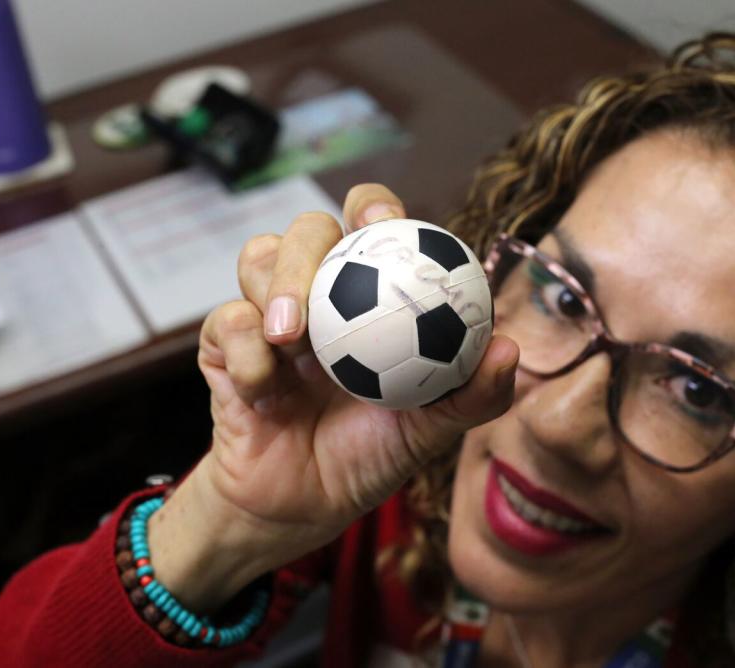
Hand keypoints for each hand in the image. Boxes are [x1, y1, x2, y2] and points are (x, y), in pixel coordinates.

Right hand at [149, 184, 518, 611]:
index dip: (373, 206)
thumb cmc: (371, 456)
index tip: (384, 220)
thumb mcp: (429, 431)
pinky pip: (227, 322)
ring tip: (291, 336)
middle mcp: (320, 294)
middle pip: (309, 230)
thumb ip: (471, 395)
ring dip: (275, 288)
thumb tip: (508, 350)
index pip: (369, 227)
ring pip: (258, 258)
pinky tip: (263, 386)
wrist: (304, 507)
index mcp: (370, 297)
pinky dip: (247, 351)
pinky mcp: (226, 345)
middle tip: (327, 272)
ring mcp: (269, 315)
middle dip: (311, 244)